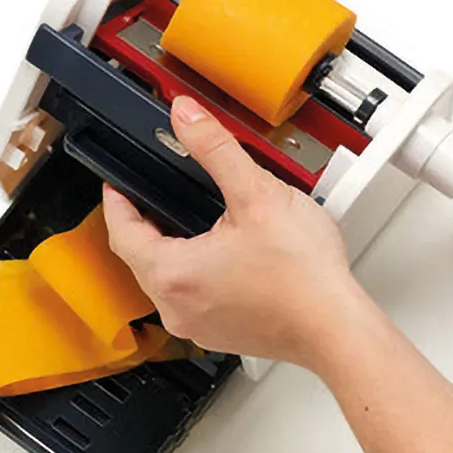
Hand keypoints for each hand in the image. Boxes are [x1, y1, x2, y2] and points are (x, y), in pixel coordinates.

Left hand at [102, 96, 361, 367]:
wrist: (336, 325)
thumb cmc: (303, 275)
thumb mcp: (256, 194)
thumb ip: (215, 148)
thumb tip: (186, 117)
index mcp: (172, 274)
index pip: (121, 232)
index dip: (116, 202)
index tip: (116, 186)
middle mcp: (177, 307)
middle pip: (142, 258)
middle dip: (148, 225)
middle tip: (156, 198)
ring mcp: (199, 326)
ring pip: (170, 281)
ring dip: (177, 252)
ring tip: (200, 225)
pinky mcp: (223, 335)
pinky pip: (197, 300)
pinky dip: (203, 277)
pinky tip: (230, 261)